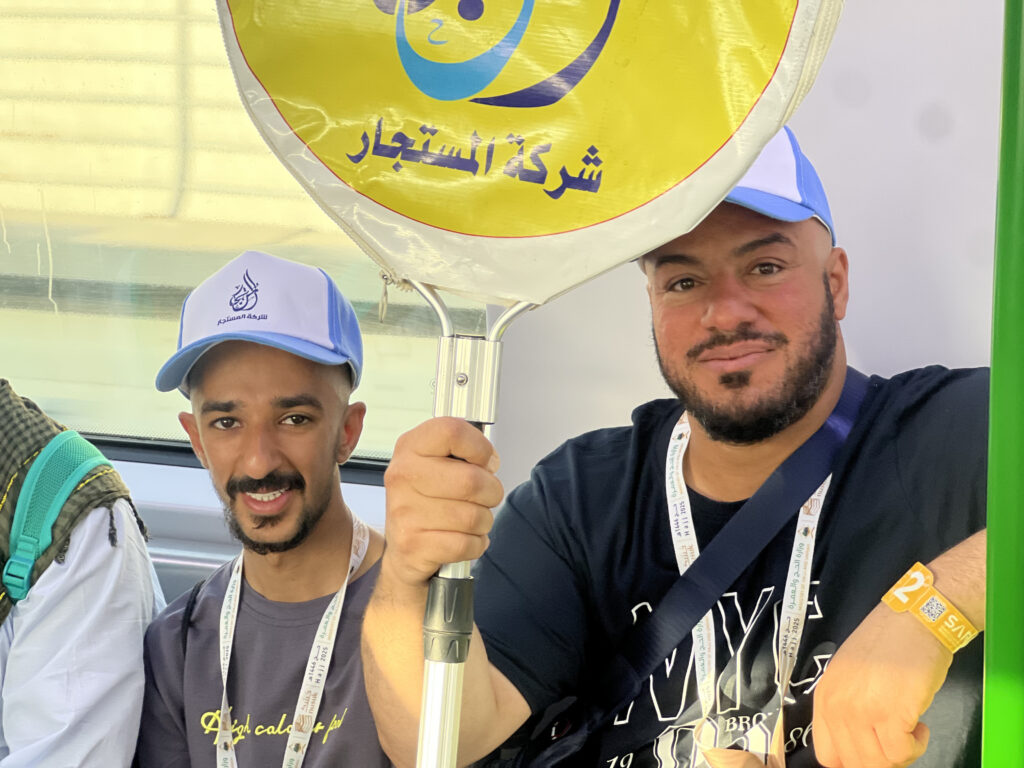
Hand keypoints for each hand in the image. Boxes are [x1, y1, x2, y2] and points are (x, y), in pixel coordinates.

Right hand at [382, 417, 503, 589]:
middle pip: (472, 480)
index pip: (452, 431)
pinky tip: (463, 539)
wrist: (402, 548)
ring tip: (469, 520)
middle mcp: (403, 475)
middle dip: (492, 492)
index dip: (480, 448)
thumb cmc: (428, 502)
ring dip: (483, 521)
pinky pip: (466, 544)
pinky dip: (476, 544)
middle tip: (485, 496)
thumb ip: (464, 452)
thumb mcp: (437, 464)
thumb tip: (489, 462)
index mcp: (410, 447)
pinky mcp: (413, 545)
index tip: (484, 461)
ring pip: (473, 516)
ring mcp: (405, 512)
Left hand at [812, 603, 951, 767]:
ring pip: (878, 763)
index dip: (852, 760)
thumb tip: (857, 743)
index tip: (874, 751)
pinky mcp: (891, 714)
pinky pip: (901, 753)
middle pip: (854, 763)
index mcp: (824, 699)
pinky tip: (920, 726)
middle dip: (881, 759)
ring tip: (909, 730)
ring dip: (900, 754)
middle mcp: (837, 707)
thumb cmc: (887, 645)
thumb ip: (846, 708)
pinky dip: (916, 747)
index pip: (828, 755)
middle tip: (896, 740)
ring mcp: (862, 711)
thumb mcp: (851, 676)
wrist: (914, 620)